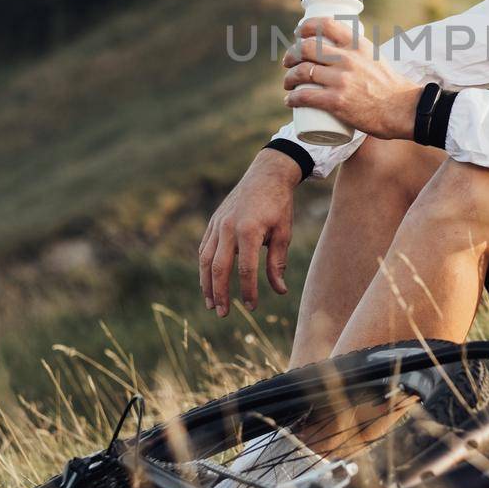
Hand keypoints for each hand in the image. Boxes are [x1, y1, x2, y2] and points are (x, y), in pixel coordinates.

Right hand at [198, 149, 300, 315]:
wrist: (267, 174)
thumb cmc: (279, 204)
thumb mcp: (284, 233)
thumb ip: (278, 263)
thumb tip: (280, 291)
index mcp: (249, 231)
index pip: (246, 270)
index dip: (248, 291)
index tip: (252, 307)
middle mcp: (228, 228)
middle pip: (219, 268)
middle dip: (219, 294)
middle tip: (222, 313)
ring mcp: (218, 224)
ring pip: (206, 260)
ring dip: (206, 284)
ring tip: (210, 303)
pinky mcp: (213, 222)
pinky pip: (205, 248)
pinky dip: (204, 267)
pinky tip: (207, 281)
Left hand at [283, 17, 420, 140]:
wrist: (402, 110)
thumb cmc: (390, 86)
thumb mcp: (375, 57)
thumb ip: (357, 52)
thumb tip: (339, 50)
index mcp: (357, 44)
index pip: (325, 24)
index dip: (306, 27)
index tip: (299, 33)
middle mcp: (347, 58)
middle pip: (306, 48)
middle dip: (291, 54)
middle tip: (289, 62)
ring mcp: (341, 80)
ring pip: (301, 72)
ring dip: (288, 78)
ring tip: (288, 83)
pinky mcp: (336, 101)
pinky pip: (304, 96)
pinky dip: (292, 98)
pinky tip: (289, 100)